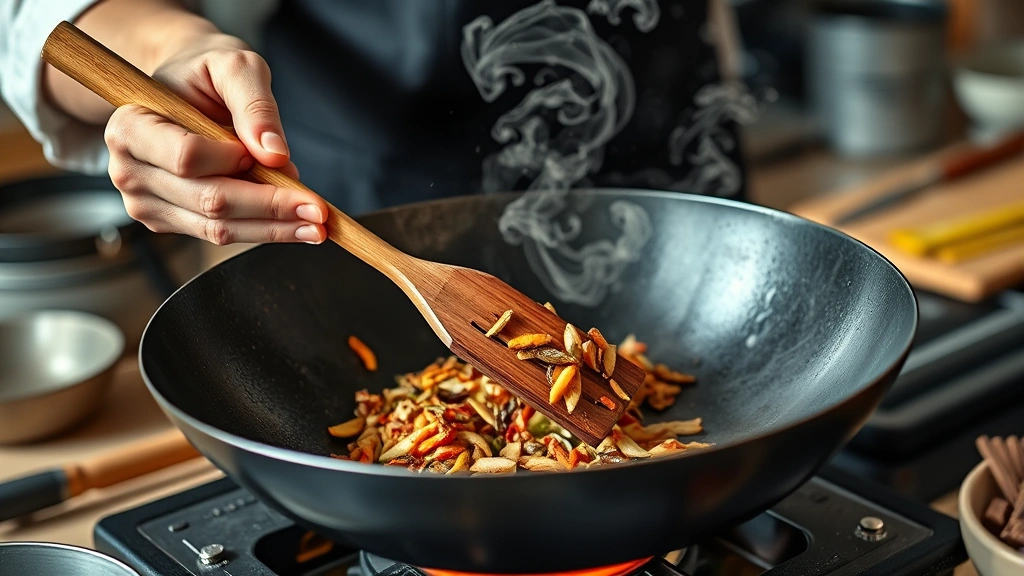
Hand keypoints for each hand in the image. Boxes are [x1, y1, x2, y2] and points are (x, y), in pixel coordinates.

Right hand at [103, 33, 326, 244]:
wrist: (188, 87)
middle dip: (270, 207)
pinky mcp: (168, 221)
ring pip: (217, 228)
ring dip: (273, 229)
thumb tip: (274, 155)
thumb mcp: (235, 66)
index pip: (188, 158)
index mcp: (130, 126)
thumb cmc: (206, 71)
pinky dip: (261, 231)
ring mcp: (145, 202)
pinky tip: (294, 225)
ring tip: (316, 225)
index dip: (234, 161)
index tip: (271, 157)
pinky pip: (219, 234)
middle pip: (209, 201)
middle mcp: (128, 170)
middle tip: (319, 210)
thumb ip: (255, 105)